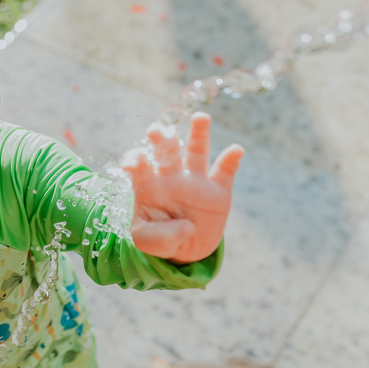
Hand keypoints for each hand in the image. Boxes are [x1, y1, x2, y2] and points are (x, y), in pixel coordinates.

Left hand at [122, 112, 243, 263]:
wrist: (184, 250)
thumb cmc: (159, 238)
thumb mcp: (148, 243)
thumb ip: (158, 237)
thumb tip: (186, 226)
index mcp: (148, 185)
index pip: (140, 168)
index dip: (135, 161)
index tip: (133, 161)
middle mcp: (171, 177)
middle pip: (166, 153)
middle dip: (161, 140)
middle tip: (155, 129)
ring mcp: (195, 182)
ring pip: (196, 152)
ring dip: (198, 134)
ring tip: (201, 117)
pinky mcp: (218, 192)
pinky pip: (225, 172)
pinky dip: (231, 160)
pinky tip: (236, 149)